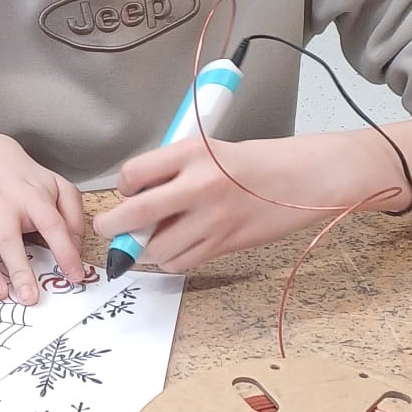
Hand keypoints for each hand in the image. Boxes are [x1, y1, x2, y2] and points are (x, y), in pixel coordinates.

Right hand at [0, 133, 87, 302]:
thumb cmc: (22, 179)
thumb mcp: (57, 186)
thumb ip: (72, 214)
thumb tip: (76, 246)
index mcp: (33, 197)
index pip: (52, 224)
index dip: (64, 250)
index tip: (74, 275)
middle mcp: (3, 202)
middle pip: (10, 238)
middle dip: (19, 270)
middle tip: (29, 297)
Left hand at [92, 133, 401, 272]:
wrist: (302, 180)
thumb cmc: (256, 162)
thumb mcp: (210, 150)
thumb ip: (174, 170)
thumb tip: (138, 196)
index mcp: (192, 153)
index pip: (133, 174)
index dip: (124, 185)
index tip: (129, 189)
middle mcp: (199, 186)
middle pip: (134, 215)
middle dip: (112, 226)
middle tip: (108, 227)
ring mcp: (212, 219)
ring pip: (156, 248)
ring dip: (146, 248)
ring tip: (152, 237)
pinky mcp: (224, 244)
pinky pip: (181, 262)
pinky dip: (172, 258)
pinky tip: (179, 245)